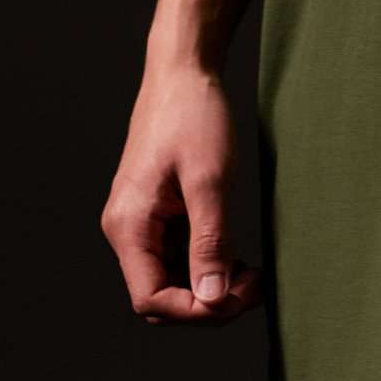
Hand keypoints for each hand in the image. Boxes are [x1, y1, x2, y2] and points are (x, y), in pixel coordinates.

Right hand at [101, 60, 262, 324]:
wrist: (184, 71)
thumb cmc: (193, 115)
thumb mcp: (209, 180)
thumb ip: (210, 242)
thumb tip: (214, 299)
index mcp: (129, 225)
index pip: (150, 298)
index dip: (193, 310)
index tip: (236, 298)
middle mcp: (127, 230)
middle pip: (159, 296)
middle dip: (206, 302)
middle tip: (253, 287)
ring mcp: (142, 222)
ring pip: (171, 280)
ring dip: (209, 287)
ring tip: (252, 276)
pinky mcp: (158, 214)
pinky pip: (177, 257)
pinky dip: (207, 266)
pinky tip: (238, 261)